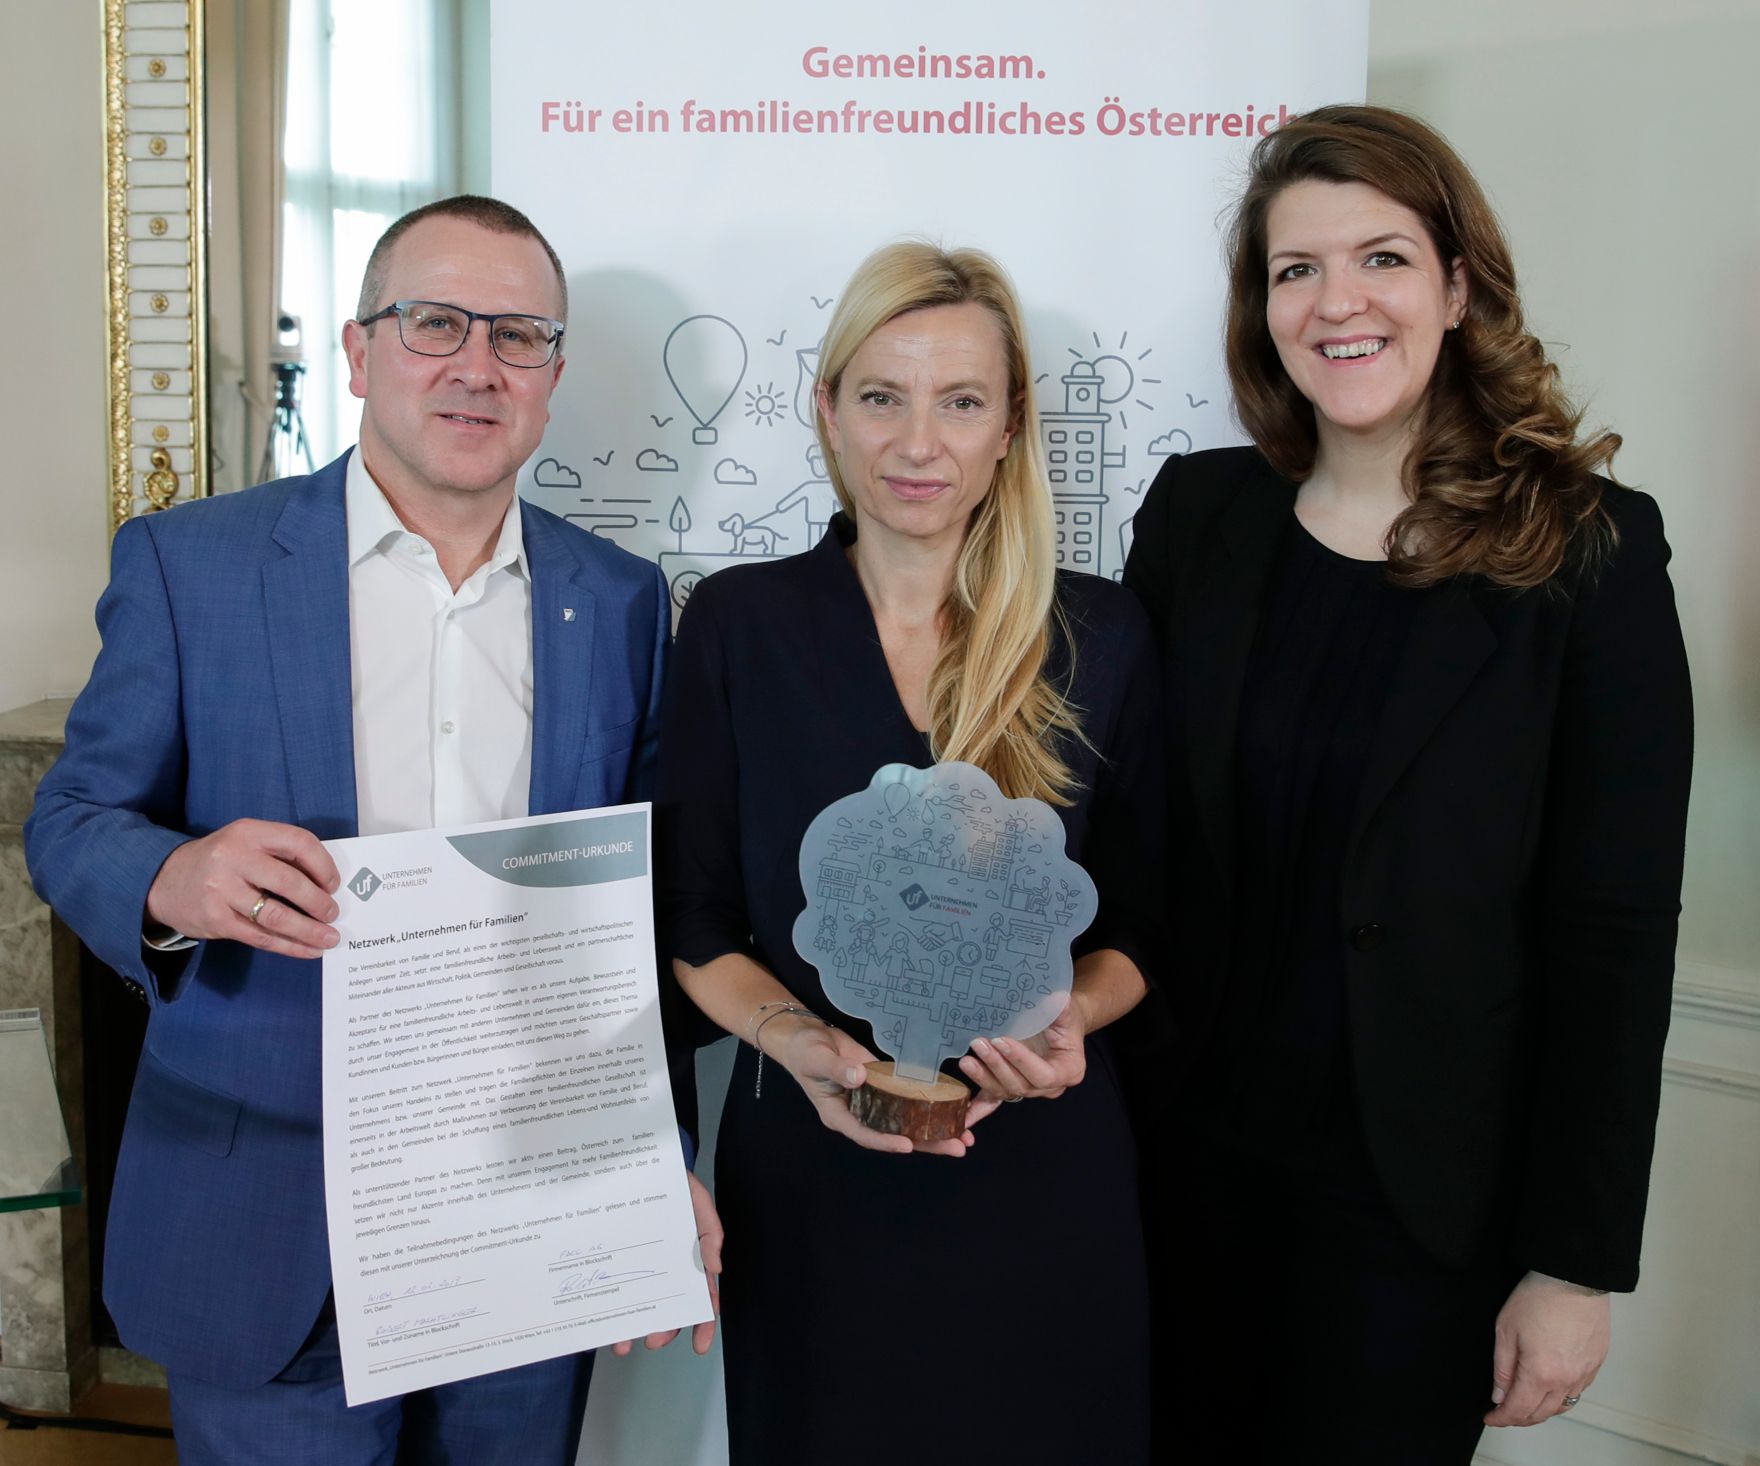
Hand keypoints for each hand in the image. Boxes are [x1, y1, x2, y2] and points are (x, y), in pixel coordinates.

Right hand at [145, 819, 340, 958]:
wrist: (162, 880)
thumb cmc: (219, 861)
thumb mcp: (246, 843)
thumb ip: (280, 855)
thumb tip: (326, 884)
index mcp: (249, 832)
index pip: (299, 842)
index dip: (324, 865)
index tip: (335, 884)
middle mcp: (234, 858)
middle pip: (289, 882)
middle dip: (319, 902)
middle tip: (334, 913)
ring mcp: (222, 890)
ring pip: (276, 915)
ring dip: (309, 930)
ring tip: (329, 938)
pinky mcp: (216, 919)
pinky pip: (260, 936)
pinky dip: (289, 946)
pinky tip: (308, 950)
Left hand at [610, 1171, 722, 1355]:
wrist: (639, 1164)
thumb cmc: (675, 1182)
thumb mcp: (698, 1201)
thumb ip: (710, 1231)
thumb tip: (717, 1268)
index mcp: (692, 1259)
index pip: (704, 1297)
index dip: (704, 1322)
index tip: (700, 1346)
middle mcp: (668, 1269)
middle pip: (671, 1308)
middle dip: (665, 1330)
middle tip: (653, 1341)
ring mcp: (641, 1267)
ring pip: (641, 1306)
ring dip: (635, 1329)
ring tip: (623, 1343)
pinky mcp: (617, 1262)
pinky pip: (614, 1290)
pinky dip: (611, 1311)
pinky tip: (603, 1325)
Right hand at [768, 1014, 974, 1157]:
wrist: (807, 1037)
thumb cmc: (805, 1051)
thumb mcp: (817, 1059)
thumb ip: (837, 1070)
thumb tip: (860, 1078)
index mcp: (840, 1116)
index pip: (866, 1134)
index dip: (886, 1141)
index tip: (908, 1145)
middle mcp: (860, 1114)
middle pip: (895, 1134)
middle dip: (927, 1143)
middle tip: (957, 1147)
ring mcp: (874, 1102)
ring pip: (906, 1120)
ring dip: (934, 1129)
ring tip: (963, 1136)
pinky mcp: (884, 1086)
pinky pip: (907, 1100)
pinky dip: (927, 1104)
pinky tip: (951, 1108)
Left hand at [959, 993, 1086, 1125]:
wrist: (1060, 1025)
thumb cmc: (1065, 1020)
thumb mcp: (1067, 1012)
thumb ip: (1061, 1009)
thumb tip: (1055, 999)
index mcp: (1068, 1071)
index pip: (1043, 1074)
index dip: (1021, 1061)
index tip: (1002, 1041)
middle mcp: (1049, 1087)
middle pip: (1020, 1085)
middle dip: (997, 1066)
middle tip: (979, 1045)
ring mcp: (1029, 1090)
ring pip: (1004, 1091)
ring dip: (983, 1077)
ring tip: (967, 1060)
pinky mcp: (1010, 1087)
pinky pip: (993, 1102)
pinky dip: (976, 1111)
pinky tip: (961, 1118)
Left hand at [1484, 1271, 1610, 1426]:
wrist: (1574, 1278)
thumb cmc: (1539, 1297)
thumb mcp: (1505, 1330)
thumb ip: (1502, 1368)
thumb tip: (1499, 1394)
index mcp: (1541, 1374)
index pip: (1519, 1410)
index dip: (1501, 1418)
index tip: (1490, 1417)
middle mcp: (1567, 1380)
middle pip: (1542, 1414)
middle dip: (1519, 1417)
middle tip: (1504, 1412)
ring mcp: (1585, 1373)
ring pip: (1562, 1406)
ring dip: (1541, 1410)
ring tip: (1525, 1403)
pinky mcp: (1596, 1363)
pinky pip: (1578, 1391)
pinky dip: (1561, 1397)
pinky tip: (1550, 1389)